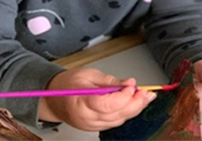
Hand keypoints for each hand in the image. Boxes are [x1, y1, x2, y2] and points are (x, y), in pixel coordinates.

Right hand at [38, 67, 155, 130]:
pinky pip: (115, 122)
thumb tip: (129, 83)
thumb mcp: (89, 74)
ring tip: (145, 96)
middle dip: (135, 103)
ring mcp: (90, 124)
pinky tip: (134, 103)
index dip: (123, 96)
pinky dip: (127, 113)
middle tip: (147, 92)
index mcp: (81, 101)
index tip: (133, 85)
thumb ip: (110, 81)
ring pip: (119, 120)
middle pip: (116, 114)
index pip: (106, 104)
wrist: (54, 99)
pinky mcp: (95, 127)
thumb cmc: (68, 84)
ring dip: (135, 108)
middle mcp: (86, 116)